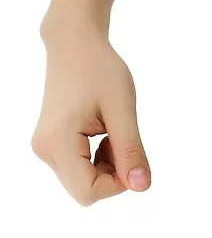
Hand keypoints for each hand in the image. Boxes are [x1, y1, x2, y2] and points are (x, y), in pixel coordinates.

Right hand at [32, 20, 150, 204]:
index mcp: (57, 142)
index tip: (130, 152)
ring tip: (112, 129)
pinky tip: (103, 131)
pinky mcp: (51, 143)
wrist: (75, 45)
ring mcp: (45, 148)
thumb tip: (141, 187)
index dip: (118, 182)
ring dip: (107, 164)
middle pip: (85, 190)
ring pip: (84, 180)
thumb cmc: (100, 70)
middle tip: (121, 136)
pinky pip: (80, 167)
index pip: (89, 192)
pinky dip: (98, 157)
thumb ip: (131, 151)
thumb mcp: (123, 110)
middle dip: (112, 173)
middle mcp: (44, 150)